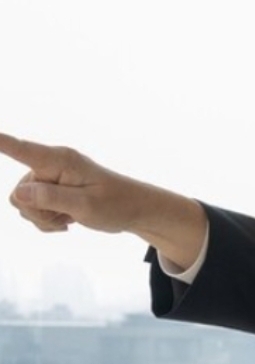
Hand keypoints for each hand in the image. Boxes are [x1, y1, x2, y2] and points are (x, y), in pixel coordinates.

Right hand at [1, 133, 144, 232]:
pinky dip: (46, 220)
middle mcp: (50, 165)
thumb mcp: (86, 205)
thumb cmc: (116, 204)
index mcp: (60, 160)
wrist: (133, 211)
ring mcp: (49, 177)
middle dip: (37, 211)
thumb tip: (19, 194)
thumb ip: (52, 198)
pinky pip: (31, 209)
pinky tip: (66, 220)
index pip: (22, 149)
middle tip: (66, 215)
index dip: (0, 142)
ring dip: (43, 217)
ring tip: (70, 216)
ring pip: (23, 203)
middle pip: (19, 192)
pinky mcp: (49, 190)